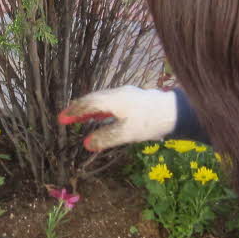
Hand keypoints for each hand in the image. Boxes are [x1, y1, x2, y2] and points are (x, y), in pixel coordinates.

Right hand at [58, 86, 176, 150]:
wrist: (177, 113)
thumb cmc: (151, 122)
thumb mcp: (127, 133)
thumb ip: (106, 138)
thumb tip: (87, 144)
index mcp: (114, 99)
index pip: (88, 104)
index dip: (74, 112)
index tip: (61, 119)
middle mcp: (119, 94)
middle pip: (93, 99)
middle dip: (78, 109)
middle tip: (64, 119)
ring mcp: (127, 95)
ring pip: (103, 101)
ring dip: (89, 109)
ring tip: (78, 118)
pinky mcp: (135, 101)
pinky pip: (111, 104)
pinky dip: (101, 110)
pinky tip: (100, 117)